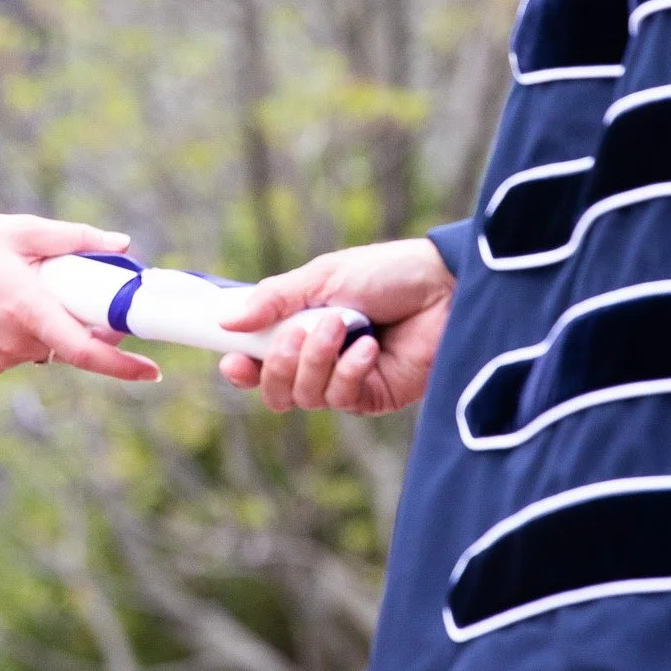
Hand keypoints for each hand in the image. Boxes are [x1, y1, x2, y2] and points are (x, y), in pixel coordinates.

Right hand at [0, 215, 160, 382]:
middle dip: (89, 323)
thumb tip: (120, 244)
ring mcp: (3, 357)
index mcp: (30, 309)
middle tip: (84, 290)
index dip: (123, 366)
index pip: (86, 351)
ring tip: (30, 287)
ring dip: (56, 323)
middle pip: (74, 343)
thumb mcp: (22, 230)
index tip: (152, 372)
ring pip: (51, 346)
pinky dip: (32, 330)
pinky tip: (10, 303)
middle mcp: (18, 341)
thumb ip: (75, 238)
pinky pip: (28, 349)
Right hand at [217, 238, 454, 414]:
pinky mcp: (375, 396)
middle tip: (297, 334)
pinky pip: (343, 398)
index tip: (233, 360)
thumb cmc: (385, 273)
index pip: (259, 361)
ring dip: (318, 360)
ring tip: (342, 326)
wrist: (443, 286)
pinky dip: (350, 370)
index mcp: (301, 328)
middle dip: (280, 364)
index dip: (242, 368)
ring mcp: (346, 381)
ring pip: (306, 397)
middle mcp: (320, 359)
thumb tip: (227, 321)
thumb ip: (274, 300)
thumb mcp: (322, 276)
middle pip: (277, 390)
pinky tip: (369, 345)